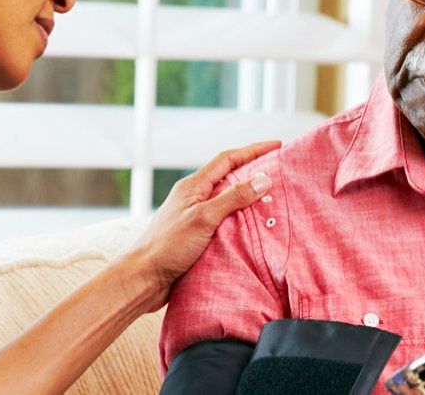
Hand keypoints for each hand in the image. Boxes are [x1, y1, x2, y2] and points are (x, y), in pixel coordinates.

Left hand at [127, 140, 279, 305]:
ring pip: (228, 201)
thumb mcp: (204, 218)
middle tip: (280, 171)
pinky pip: (225, 221)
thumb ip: (233, 198)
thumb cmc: (168, 246)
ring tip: (274, 199)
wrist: (144, 278)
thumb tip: (263, 180)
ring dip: (249, 197)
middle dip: (254, 171)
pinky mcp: (198, 237)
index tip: (277, 146)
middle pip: (229, 177)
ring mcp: (196, 217)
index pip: (228, 159)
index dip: (254, 150)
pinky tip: (255, 228)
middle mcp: (195, 198)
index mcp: (193, 186)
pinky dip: (242, 220)